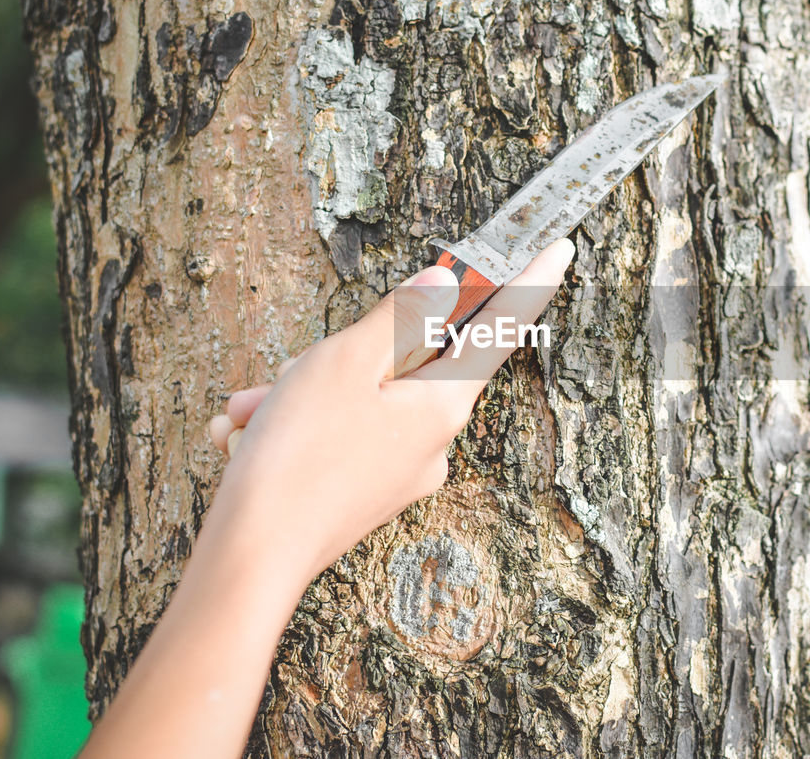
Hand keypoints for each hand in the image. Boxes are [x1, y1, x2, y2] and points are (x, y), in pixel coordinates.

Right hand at [202, 238, 574, 588]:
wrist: (251, 559)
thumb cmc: (298, 457)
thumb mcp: (347, 363)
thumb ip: (399, 316)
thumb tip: (444, 283)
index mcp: (442, 405)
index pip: (500, 328)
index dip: (528, 283)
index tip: (561, 249)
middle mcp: (433, 441)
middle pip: (405, 362)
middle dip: (336, 357)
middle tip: (289, 374)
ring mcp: (400, 472)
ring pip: (358, 400)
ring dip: (300, 396)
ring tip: (252, 415)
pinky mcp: (366, 494)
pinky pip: (337, 438)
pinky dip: (292, 429)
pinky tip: (248, 439)